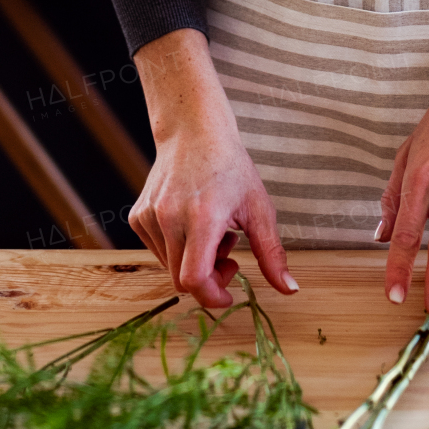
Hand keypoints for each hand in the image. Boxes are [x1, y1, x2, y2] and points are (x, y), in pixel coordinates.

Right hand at [129, 29, 298, 309]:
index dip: (213, 297)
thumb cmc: (230, 167)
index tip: (230, 292)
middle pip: (182, 280)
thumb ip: (272, 253)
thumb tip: (290, 290)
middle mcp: (170, 218)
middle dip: (209, 280)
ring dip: (193, 261)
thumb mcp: (259, 208)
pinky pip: (158, 251)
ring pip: (169, 267)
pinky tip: (192, 223)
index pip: (195, 280)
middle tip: (229, 256)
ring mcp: (149, 217)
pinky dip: (177, 249)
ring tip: (212, 231)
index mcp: (202, 217)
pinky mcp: (138, 216)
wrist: (194, 131)